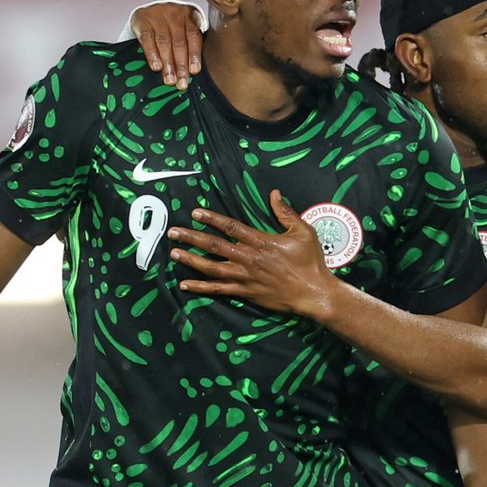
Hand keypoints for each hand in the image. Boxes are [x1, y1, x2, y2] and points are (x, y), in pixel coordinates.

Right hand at [131, 2, 203, 88]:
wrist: (148, 13)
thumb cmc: (171, 27)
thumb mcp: (184, 31)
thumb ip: (189, 46)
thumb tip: (192, 73)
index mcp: (190, 14)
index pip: (194, 36)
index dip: (194, 55)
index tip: (194, 71)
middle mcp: (174, 11)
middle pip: (179, 41)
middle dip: (181, 65)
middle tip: (181, 82)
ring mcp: (157, 13)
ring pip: (164, 41)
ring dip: (167, 63)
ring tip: (169, 79)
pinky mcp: (141, 18)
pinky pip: (147, 38)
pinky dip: (152, 54)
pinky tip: (156, 66)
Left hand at [167, 190, 339, 318]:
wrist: (313, 293)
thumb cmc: (310, 262)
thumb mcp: (303, 231)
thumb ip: (286, 212)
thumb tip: (274, 193)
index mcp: (260, 241)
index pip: (230, 227)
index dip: (211, 219)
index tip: (195, 213)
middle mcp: (248, 258)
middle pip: (214, 245)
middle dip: (191, 237)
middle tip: (173, 232)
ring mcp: (244, 276)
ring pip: (211, 267)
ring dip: (191, 260)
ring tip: (174, 253)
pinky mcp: (245, 292)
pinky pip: (218, 289)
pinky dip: (200, 287)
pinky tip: (185, 284)